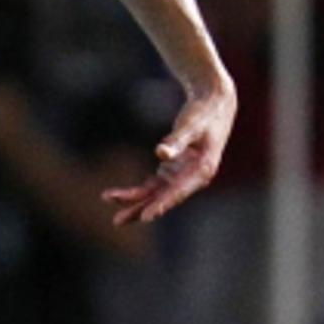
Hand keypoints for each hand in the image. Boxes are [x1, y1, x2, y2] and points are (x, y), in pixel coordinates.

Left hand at [100, 83, 235, 225]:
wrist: (214, 103)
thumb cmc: (203, 113)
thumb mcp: (191, 125)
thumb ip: (177, 140)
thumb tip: (161, 153)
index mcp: (202, 170)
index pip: (178, 192)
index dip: (161, 205)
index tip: (146, 217)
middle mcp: (193, 178)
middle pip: (163, 197)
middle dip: (140, 208)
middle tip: (117, 221)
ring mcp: (183, 175)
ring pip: (156, 193)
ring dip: (135, 200)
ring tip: (110, 203)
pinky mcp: (174, 169)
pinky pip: (155, 184)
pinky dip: (140, 190)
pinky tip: (122, 195)